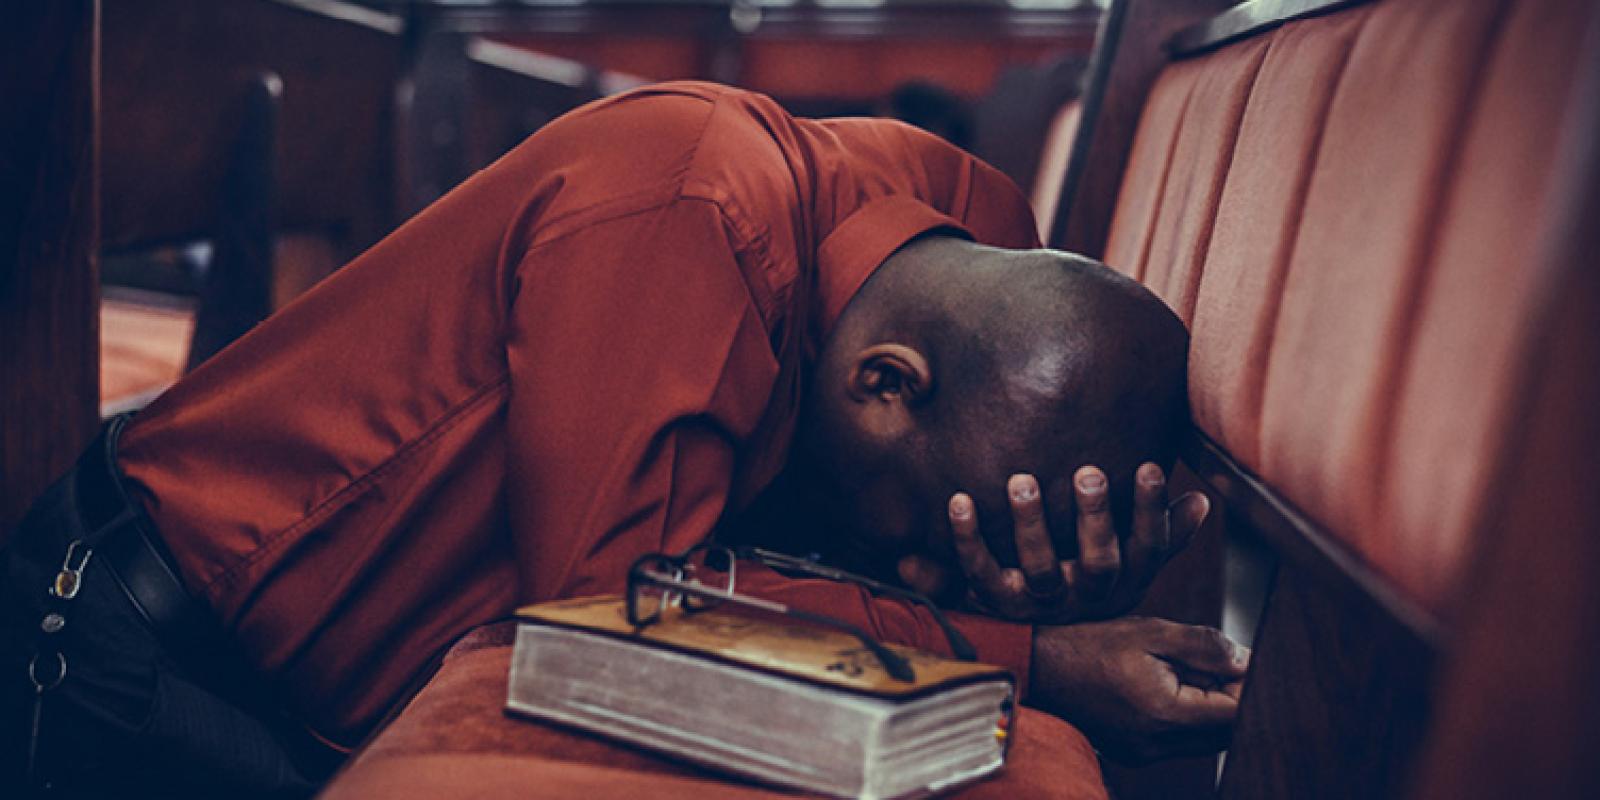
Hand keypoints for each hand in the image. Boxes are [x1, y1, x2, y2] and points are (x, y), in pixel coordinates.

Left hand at [948, 463, 1207, 622]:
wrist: (1043, 643)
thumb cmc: (1094, 577)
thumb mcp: (1135, 563)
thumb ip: (1165, 533)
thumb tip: (1202, 500)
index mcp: (1124, 580)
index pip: (1147, 547)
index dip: (1150, 510)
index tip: (1149, 466)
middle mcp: (1086, 595)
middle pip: (1098, 562)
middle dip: (1096, 518)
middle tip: (1089, 473)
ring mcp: (1042, 600)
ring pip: (1039, 568)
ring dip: (1031, 524)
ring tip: (1022, 480)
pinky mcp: (998, 601)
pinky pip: (980, 571)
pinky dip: (967, 537)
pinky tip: (960, 499)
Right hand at [1028, 617, 1247, 763]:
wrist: (1036, 668)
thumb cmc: (1088, 645)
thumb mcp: (1151, 632)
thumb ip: (1205, 646)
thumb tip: (1247, 661)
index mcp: (1164, 713)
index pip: (1236, 714)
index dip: (1248, 687)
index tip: (1240, 661)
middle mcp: (1156, 744)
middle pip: (1225, 732)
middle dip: (1229, 697)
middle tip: (1208, 662)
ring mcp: (1144, 754)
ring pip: (1205, 740)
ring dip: (1208, 708)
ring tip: (1179, 672)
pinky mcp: (1135, 754)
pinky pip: (1179, 741)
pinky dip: (1184, 716)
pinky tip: (1162, 686)